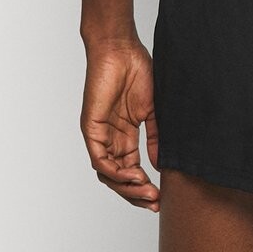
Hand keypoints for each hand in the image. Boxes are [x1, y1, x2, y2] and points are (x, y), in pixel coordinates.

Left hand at [80, 35, 159, 210]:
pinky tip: (132, 176)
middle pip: (119, 178)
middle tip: (155, 202)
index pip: (131, 170)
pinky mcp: (90, 128)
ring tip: (147, 191)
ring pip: (108, 173)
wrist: (121, 49)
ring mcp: (100, 134)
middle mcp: (110, 138)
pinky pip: (99, 158)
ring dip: (126, 187)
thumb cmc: (137, 71)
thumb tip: (160, 164)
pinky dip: (115, 171)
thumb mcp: (151, 110)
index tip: (161, 198)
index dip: (144, 187)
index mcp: (125, 134)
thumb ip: (155, 137)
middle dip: (136, 194)